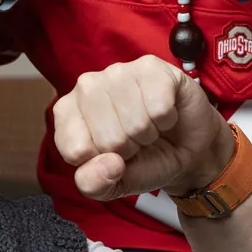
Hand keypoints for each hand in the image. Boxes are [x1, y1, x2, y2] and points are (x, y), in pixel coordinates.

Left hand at [51, 56, 235, 200]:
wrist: (184, 148)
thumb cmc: (142, 159)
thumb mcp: (112, 184)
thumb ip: (94, 184)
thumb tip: (109, 164)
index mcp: (67, 113)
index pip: (75, 151)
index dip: (102, 163)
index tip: (112, 156)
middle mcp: (86, 86)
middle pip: (108, 138)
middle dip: (128, 149)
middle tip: (136, 141)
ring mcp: (118, 72)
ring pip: (135, 122)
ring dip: (148, 134)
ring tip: (149, 127)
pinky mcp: (150, 67)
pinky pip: (159, 107)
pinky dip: (166, 120)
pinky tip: (163, 113)